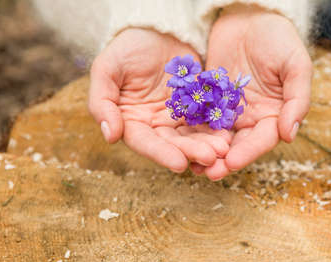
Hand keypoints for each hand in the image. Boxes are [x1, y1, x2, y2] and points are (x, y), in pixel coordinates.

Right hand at [89, 28, 231, 172]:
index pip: (145, 142)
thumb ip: (102, 102)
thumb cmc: (127, 47)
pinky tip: (229, 134)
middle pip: (173, 143)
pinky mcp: (196, 106)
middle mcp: (154, 124)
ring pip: (193, 135)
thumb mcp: (107, 69)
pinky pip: (208, 119)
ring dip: (208, 144)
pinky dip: (217, 128)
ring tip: (224, 148)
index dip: (161, 154)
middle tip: (212, 157)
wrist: (158, 28)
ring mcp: (177, 116)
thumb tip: (111, 136)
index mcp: (131, 121)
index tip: (180, 164)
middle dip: (192, 151)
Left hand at [191, 5, 312, 179]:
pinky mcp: (208, 100)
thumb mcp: (295, 65)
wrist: (248, 15)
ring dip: (204, 151)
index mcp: (273, 113)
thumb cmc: (277, 38)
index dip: (248, 153)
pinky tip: (179, 143)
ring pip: (216, 136)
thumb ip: (296, 99)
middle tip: (208, 173)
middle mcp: (250, 117)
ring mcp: (228, 110)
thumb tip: (290, 134)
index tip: (232, 163)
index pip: (261, 139)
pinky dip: (191, 132)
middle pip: (237, 144)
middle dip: (223, 160)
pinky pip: (199, 118)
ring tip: (191, 165)